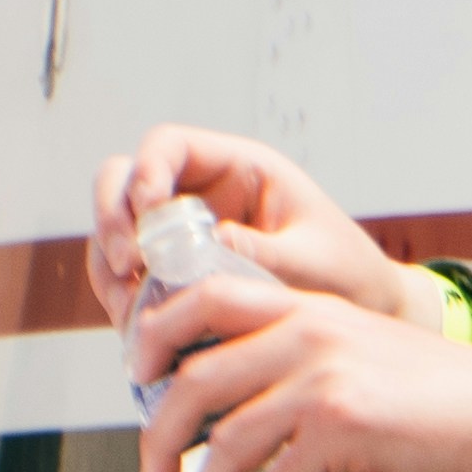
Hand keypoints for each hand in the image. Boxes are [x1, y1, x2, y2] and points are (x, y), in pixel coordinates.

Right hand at [87, 126, 454, 331]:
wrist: (362, 319)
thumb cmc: (350, 277)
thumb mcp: (316, 262)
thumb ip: (266, 252)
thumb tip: (210, 244)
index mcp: (242, 169)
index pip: (169, 145)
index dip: (146, 171)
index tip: (149, 215)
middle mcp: (202, 195)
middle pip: (123, 181)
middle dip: (112, 218)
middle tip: (126, 264)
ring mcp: (181, 237)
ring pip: (117, 233)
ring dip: (110, 267)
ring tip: (131, 308)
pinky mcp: (174, 279)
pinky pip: (128, 279)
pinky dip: (122, 299)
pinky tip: (140, 326)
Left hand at [126, 249, 471, 471]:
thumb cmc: (450, 401)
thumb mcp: (368, 356)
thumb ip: (309, 365)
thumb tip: (250, 416)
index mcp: (309, 306)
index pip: (203, 294)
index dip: (155, 336)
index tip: (137, 383)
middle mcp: (308, 330)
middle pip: (193, 378)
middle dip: (159, 441)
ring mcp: (324, 375)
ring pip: (224, 442)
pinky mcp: (344, 426)